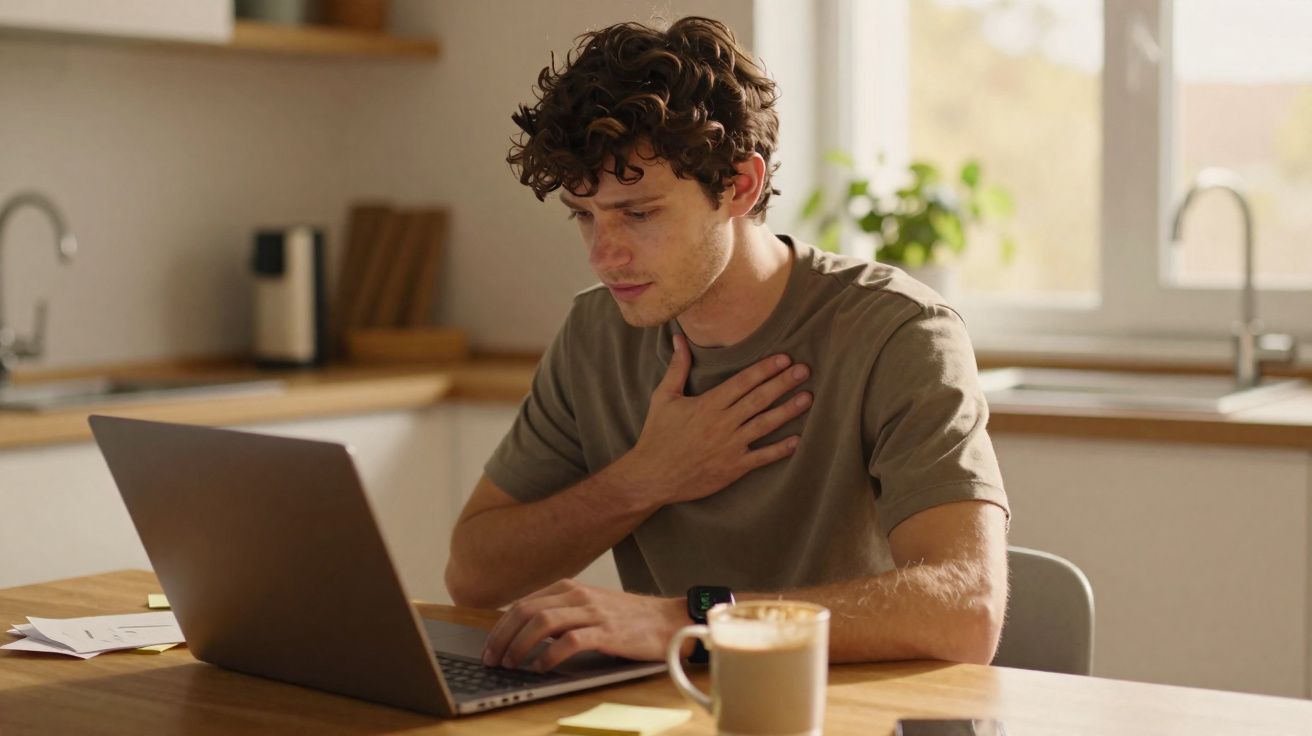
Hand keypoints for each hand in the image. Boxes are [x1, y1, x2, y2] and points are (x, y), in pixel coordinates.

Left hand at [481, 579, 686, 671]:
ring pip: (542, 623)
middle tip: (493, 660)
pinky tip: (541, 667)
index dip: (500, 627)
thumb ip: (561, 613)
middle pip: (527, 611)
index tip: (490, 647)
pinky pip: (569, 641)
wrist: (668, 620)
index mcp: (570, 588)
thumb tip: (525, 633)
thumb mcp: (589, 607)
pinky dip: (549, 656)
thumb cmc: (628, 618)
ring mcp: (593, 612)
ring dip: (520, 646)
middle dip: (503, 637)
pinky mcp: (607, 632)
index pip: (523, 604)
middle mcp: (578, 595)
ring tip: (512, 664)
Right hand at [617, 333, 810, 507]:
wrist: (652, 476)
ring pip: (764, 425)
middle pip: (758, 399)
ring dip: (788, 411)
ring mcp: (730, 446)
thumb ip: (677, 368)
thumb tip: (678, 339)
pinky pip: (761, 458)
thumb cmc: (657, 435)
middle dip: (782, 383)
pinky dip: (780, 450)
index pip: (742, 382)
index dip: (764, 369)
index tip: (783, 358)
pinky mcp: (733, 468)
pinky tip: (797, 440)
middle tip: (804, 370)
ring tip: (807, 397)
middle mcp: (722, 423)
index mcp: (707, 405)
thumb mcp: (663, 398)